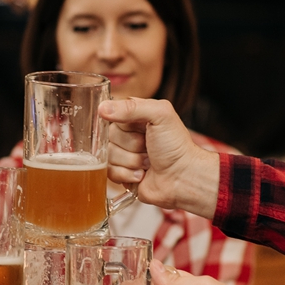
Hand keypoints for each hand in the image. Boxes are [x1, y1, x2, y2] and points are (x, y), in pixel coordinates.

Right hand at [99, 98, 217, 217]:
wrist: (183, 178)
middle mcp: (127, 134)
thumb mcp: (160, 115)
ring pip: (107, 156)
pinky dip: (126, 174)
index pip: (110, 114)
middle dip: (129, 145)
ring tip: (148, 162)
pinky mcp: (121, 173)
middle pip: (108, 137)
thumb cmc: (176, 146)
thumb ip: (131, 107)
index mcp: (135, 116)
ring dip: (130, 161)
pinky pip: (108, 172)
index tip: (139, 129)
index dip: (122, 124)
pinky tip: (142, 174)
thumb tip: (102, 108)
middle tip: (148, 147)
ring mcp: (123, 155)